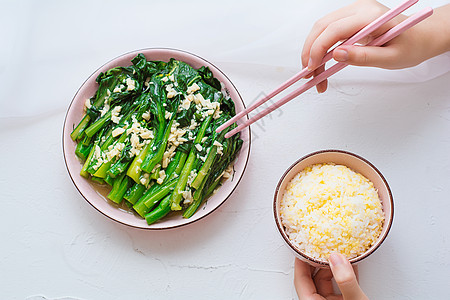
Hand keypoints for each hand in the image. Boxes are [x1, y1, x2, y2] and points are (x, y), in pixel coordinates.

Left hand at [294, 253, 367, 299]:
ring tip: (339, 253)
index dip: (301, 263)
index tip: (302, 247)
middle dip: (319, 262)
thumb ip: (345, 281)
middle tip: (322, 246)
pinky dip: (345, 276)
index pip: (301, 280)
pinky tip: (352, 265)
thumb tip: (336, 259)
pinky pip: (341, 288)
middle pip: (314, 280)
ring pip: (328, 283)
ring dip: (334, 268)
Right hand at [301, 0, 449, 92]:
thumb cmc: (411, 46)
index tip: (312, 68)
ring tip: (315, 76)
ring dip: (313, 52)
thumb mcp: (391, 58)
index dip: (318, 49)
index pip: (335, 29)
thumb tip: (336, 56)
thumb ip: (364, 57)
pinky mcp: (350, 21)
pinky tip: (322, 67)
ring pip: (321, 30)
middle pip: (322, 27)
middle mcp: (359, 10)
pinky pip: (329, 34)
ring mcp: (353, 14)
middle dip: (310, 51)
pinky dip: (321, 51)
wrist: (422, 37)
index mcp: (370, 16)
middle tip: (308, 74)